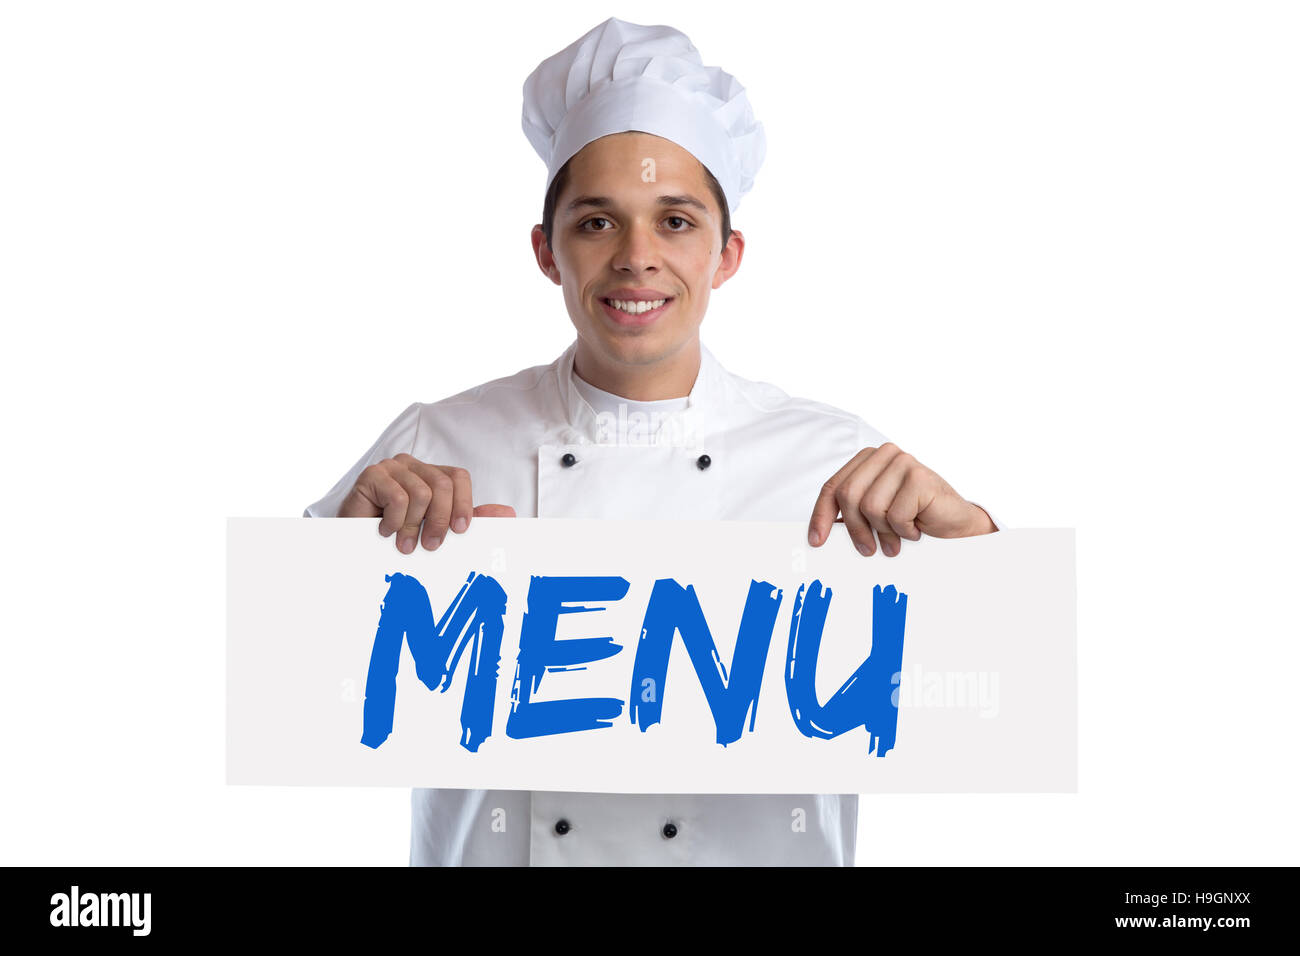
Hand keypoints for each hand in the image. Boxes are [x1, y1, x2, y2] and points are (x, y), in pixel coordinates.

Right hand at [339, 453, 515, 552]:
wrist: (358, 550)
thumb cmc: (399, 540)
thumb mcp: (440, 532)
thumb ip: (471, 521)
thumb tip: (508, 513)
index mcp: (430, 475)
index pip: (458, 477)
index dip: (464, 504)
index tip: (461, 532)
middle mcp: (412, 466)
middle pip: (443, 484)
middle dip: (440, 521)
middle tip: (430, 546)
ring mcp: (391, 468)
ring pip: (421, 492)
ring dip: (414, 526)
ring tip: (404, 544)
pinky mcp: (372, 476)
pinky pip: (398, 496)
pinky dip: (395, 521)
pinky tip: (385, 531)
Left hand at [807, 443, 994, 557]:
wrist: (956, 526)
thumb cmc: (914, 519)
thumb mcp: (875, 515)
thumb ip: (850, 515)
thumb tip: (816, 536)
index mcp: (867, 459)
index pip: (832, 487)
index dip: (821, 516)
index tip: (816, 542)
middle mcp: (883, 454)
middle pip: (848, 496)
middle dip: (855, 529)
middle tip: (869, 550)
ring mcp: (903, 462)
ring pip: (870, 507)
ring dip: (885, 531)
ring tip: (899, 537)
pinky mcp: (919, 477)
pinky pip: (895, 514)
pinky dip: (904, 531)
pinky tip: (917, 529)